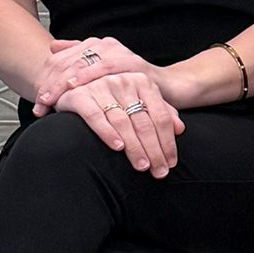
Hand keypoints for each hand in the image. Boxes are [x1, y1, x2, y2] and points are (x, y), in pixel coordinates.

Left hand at [32, 37, 158, 113]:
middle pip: (70, 62)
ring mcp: (122, 53)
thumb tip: (53, 45)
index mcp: (98, 45)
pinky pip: (106, 68)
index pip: (63, 59)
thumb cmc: (133, 84)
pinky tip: (76, 88)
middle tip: (40, 105)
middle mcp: (108, 45)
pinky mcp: (134, 64)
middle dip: (52, 84)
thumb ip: (79, 58)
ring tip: (51, 100)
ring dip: (64, 84)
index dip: (47, 79)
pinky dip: (88, 77)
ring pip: (83, 65)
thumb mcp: (102, 73)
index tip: (38, 101)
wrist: (170, 87)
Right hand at [56, 73, 183, 177]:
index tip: (171, 162)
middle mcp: (123, 82)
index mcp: (143, 82)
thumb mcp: (140, 100)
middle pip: (144, 122)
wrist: (73, 82)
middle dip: (153, 150)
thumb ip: (161, 111)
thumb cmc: (113, 97)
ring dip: (134, 147)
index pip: (161, 117)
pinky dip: (107, 132)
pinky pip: (95, 116)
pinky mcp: (79, 96)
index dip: (168, 141)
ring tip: (142, 166)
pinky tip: (118, 147)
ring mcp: (100, 87)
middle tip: (159, 170)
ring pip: (123, 123)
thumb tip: (180, 129)